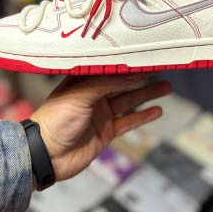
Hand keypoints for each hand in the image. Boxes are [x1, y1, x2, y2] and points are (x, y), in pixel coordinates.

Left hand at [31, 74, 170, 181]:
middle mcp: (93, 96)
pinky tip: (157, 111)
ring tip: (166, 87)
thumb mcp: (79, 95)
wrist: (46, 155)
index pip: (109, 69)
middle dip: (141, 77)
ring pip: (129, 101)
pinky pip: (128, 122)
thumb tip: (129, 74)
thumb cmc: (55, 120)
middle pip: (122, 84)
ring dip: (147, 94)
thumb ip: (104, 84)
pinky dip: (143, 117)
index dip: (126, 63)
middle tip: (160, 68)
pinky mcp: (106, 132)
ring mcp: (101, 114)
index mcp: (82, 82)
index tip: (144, 56)